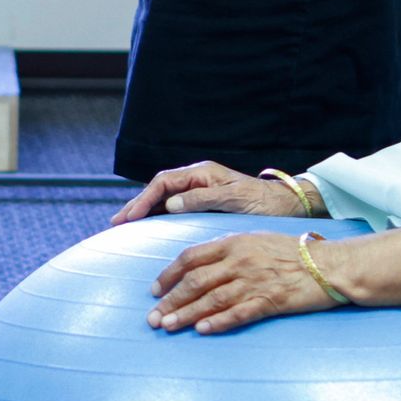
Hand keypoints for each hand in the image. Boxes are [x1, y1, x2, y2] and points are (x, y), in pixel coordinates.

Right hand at [109, 161, 309, 225]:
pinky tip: (146, 227)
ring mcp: (198, 191)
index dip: (145, 198)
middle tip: (117, 222)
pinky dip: (156, 216)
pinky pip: (172, 208)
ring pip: (162, 199)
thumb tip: (171, 204)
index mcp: (202, 173)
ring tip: (124, 224)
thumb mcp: (234, 198)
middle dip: (137, 204)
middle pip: (158, 189)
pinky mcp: (201, 204)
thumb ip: (202, 199)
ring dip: (143, 211)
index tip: (132, 215)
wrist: (283, 205)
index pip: (164, 182)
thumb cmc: (262, 201)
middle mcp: (197, 179)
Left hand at [149, 230, 345, 333]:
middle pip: (195, 280)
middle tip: (153, 317)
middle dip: (170, 300)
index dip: (168, 274)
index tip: (154, 290)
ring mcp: (255, 280)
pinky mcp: (271, 300)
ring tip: (167, 326)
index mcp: (234, 242)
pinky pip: (238, 313)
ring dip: (186, 314)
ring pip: (211, 299)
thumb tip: (202, 267)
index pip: (191, 257)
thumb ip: (230, 251)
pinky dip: (218, 322)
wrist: (332, 264)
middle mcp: (240, 260)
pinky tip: (202, 330)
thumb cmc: (295, 253)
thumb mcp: (258, 241)